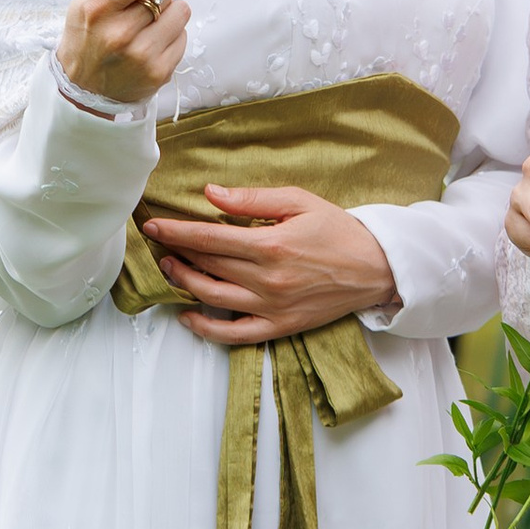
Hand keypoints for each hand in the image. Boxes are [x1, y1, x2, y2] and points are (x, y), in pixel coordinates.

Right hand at [60, 0, 188, 108]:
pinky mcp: (160, 72)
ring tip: (147, 24)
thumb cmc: (87, 34)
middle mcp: (120, 33)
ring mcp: (142, 56)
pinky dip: (171, 35)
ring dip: (169, 12)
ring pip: (181, 11)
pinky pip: (184, 36)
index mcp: (99, 7)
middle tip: (141, 1)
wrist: (84, 89)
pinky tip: (150, 43)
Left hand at [140, 185, 398, 344]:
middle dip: (177, 251)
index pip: (208, 237)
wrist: (376, 268)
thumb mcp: (299, 202)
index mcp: (270, 244)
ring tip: (171, 267)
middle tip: (161, 242)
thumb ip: (252, 199)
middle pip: (206, 265)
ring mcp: (272, 306)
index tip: (154, 226)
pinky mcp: (279, 326)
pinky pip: (234, 334)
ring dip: (184, 282)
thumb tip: (211, 193)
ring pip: (212, 297)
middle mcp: (267, 278)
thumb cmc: (338, 231)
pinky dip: (206, 328)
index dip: (176, 231)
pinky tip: (189, 315)